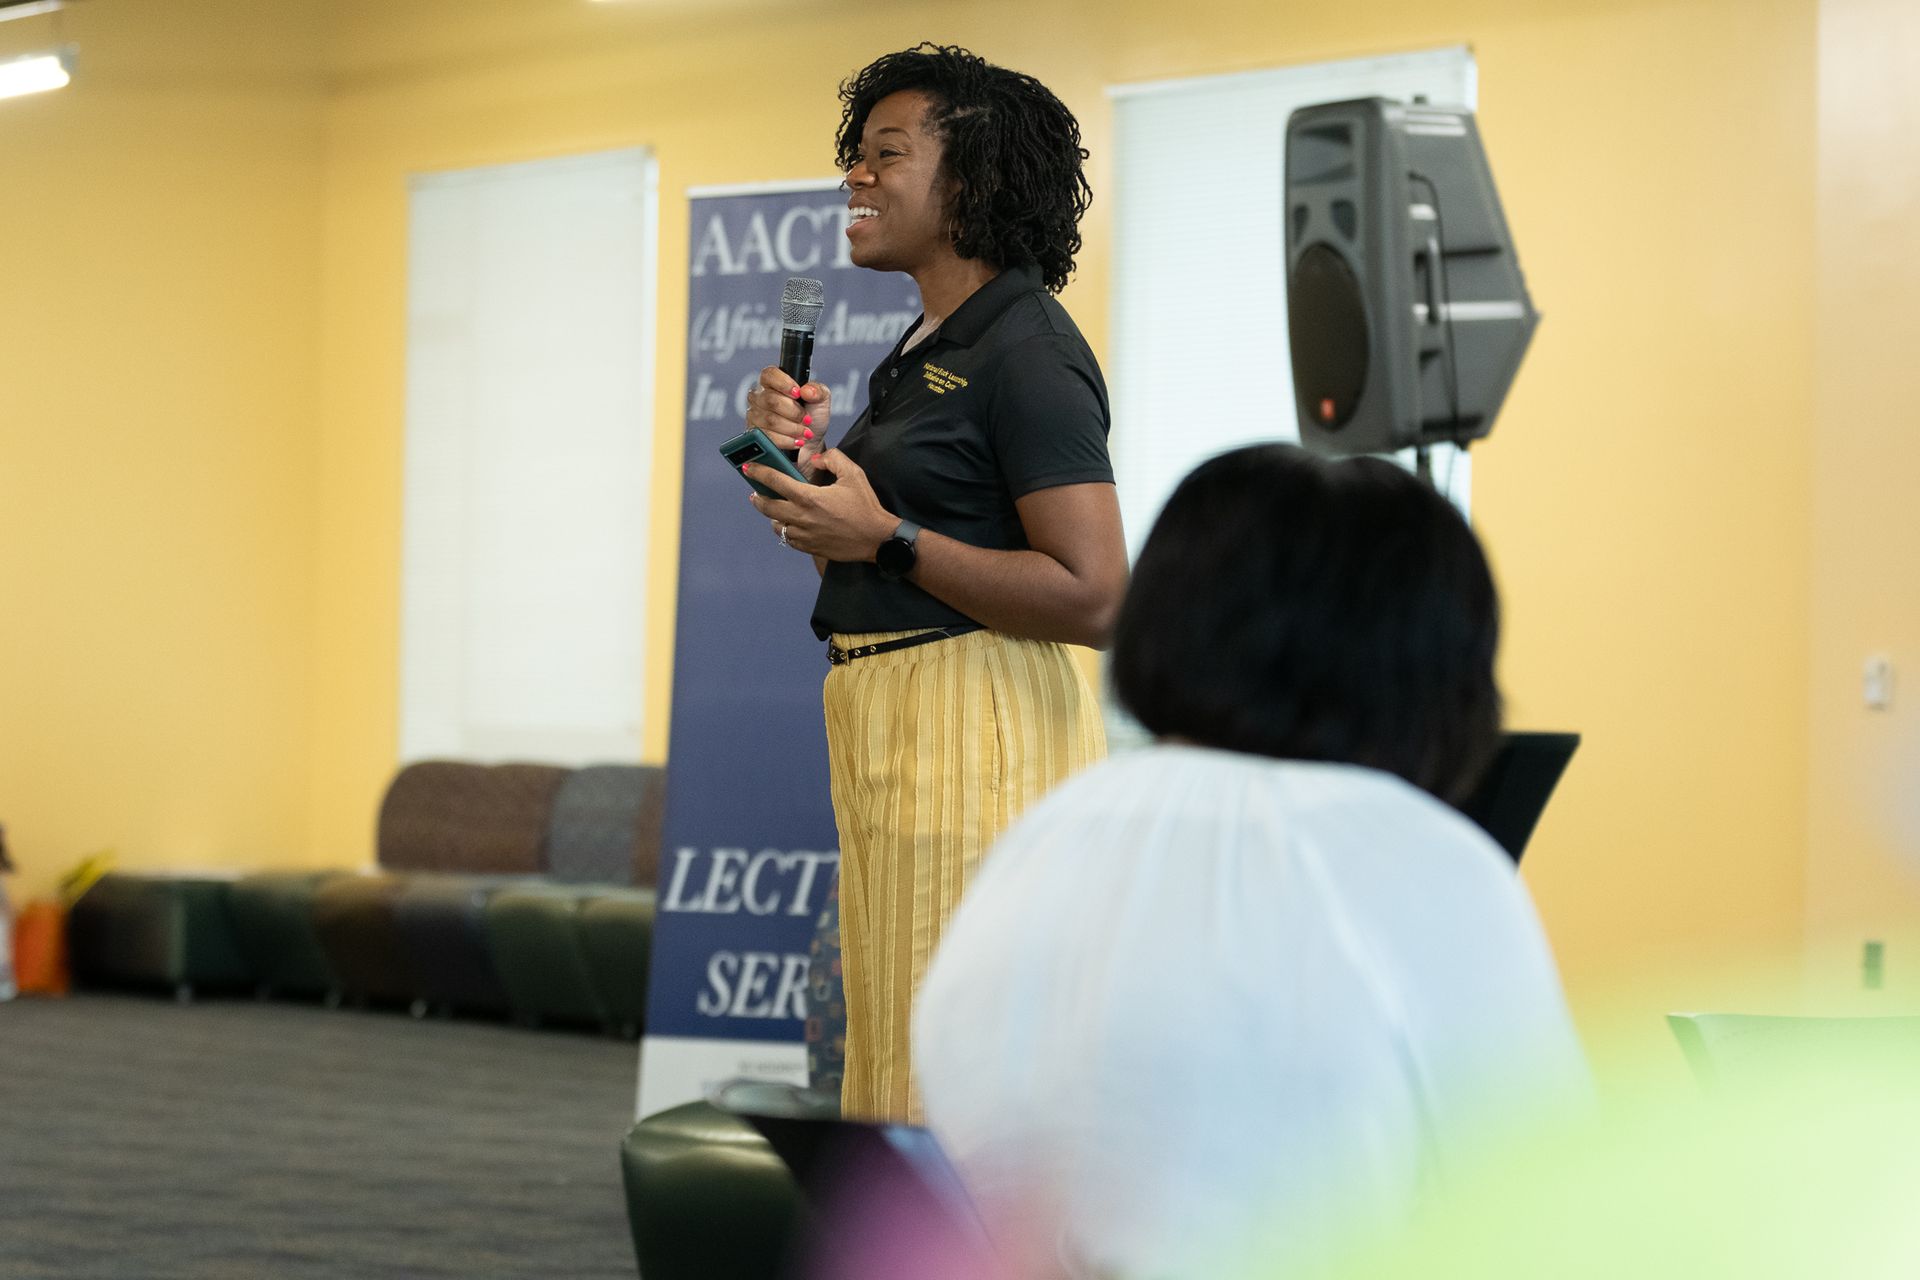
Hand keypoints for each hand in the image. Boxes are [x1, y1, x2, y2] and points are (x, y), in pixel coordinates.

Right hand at [744, 366, 831, 472]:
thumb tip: (806, 390)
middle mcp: (760, 397)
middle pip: (771, 400)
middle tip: (807, 419)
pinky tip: (796, 441)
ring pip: (770, 420)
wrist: (811, 443)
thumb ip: (817, 390)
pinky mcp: (755, 435)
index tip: (798, 394)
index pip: (769, 374)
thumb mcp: (821, 400)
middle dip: (794, 412)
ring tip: (805, 432)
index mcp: (773, 382)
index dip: (783, 384)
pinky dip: (786, 440)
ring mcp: (754, 415)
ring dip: (793, 428)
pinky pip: (768, 437)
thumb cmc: (813, 417)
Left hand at [748, 449, 896, 562]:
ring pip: (776, 525)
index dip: (759, 473)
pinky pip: (788, 538)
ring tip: (775, 509)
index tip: (748, 468)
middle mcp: (802, 517)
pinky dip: (785, 529)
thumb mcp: (854, 474)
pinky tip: (790, 524)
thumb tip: (815, 460)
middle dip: (758, 497)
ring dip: (772, 515)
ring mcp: (804, 535)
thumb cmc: (866, 506)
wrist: (877, 539)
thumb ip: (832, 459)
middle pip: (767, 507)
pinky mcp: (809, 547)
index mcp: (810, 497)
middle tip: (756, 492)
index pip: (776, 482)